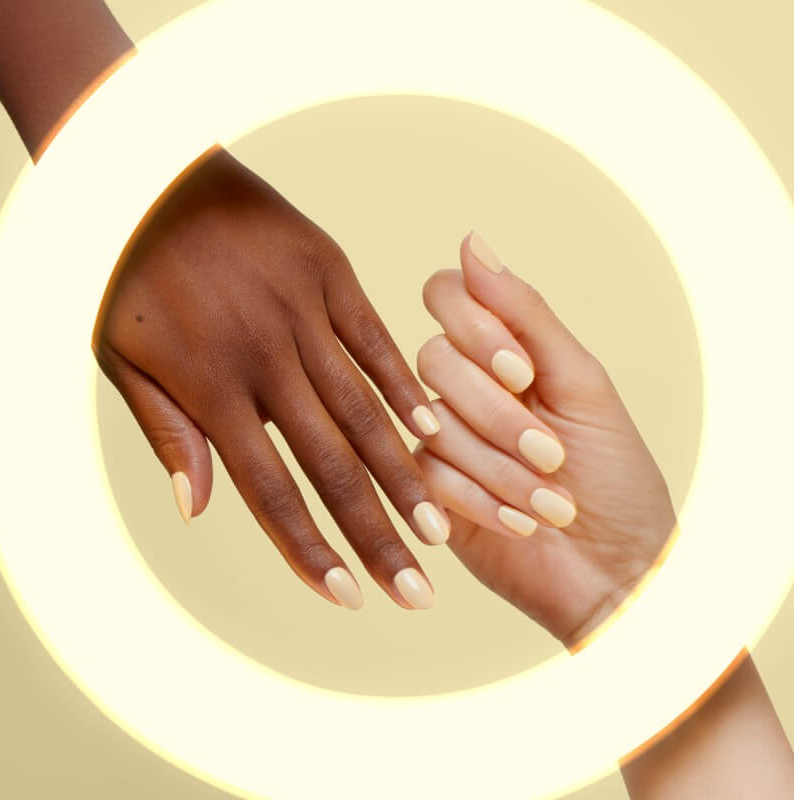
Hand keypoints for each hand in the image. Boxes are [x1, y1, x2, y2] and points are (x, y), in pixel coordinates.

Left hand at [92, 146, 448, 611]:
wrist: (148, 174)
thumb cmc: (129, 275)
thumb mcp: (122, 359)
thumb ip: (167, 434)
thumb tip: (198, 510)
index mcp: (210, 388)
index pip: (269, 489)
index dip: (309, 548)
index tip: (347, 597)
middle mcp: (264, 358)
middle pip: (330, 464)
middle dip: (376, 534)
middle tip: (416, 589)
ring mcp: (303, 313)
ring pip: (363, 410)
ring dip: (402, 475)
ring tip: (438, 530)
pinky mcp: (330, 273)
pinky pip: (374, 339)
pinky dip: (401, 387)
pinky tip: (432, 432)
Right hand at [414, 232, 675, 646]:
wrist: (615, 568)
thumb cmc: (613, 474)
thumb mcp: (581, 381)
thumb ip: (523, 313)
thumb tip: (471, 240)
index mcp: (500, 351)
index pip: (447, 298)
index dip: (475, 329)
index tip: (524, 373)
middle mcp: (463, 388)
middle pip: (432, 360)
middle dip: (497, 413)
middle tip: (552, 452)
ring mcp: (441, 438)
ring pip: (431, 423)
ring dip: (500, 467)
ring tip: (550, 503)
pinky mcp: (428, 490)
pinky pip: (427, 476)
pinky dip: (483, 501)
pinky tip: (521, 523)